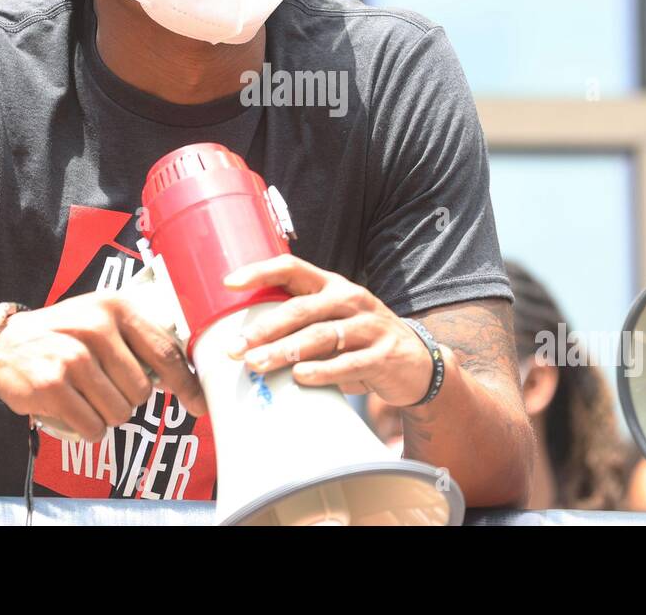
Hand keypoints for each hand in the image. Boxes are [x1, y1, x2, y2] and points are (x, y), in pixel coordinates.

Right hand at [0, 291, 206, 441]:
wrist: (3, 345)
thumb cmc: (64, 335)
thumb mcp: (102, 319)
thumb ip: (140, 339)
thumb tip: (183, 374)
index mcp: (117, 308)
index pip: (165, 352)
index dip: (186, 384)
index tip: (198, 404)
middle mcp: (96, 327)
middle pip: (142, 391)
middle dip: (129, 400)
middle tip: (104, 388)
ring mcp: (73, 356)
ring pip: (119, 413)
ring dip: (106, 415)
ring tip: (86, 396)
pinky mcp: (52, 385)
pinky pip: (92, 427)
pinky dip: (87, 429)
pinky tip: (72, 410)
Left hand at [221, 254, 438, 406]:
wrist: (417, 364)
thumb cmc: (361, 341)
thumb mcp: (334, 322)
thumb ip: (300, 324)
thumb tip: (246, 342)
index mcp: (332, 286)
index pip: (293, 268)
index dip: (260, 272)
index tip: (228, 283)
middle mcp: (350, 299)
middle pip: (301, 308)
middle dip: (264, 328)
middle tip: (236, 348)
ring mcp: (369, 326)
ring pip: (321, 335)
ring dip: (285, 351)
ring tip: (258, 364)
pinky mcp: (383, 354)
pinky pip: (348, 362)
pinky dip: (322, 371)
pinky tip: (300, 377)